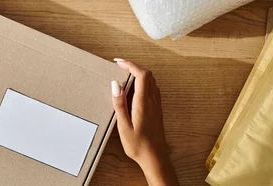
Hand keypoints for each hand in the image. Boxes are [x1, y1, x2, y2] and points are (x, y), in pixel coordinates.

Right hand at [110, 58, 177, 185]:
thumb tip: (115, 84)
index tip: (118, 62)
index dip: (130, 65)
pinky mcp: (157, 109)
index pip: (141, 75)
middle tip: (119, 65)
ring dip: (139, 73)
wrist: (155, 157)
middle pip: (148, 75)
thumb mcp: (123, 126)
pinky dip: (143, 82)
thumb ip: (119, 104)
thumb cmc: (138, 145)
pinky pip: (152, 89)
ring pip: (151, 81)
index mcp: (143, 103)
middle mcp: (152, 101)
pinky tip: (133, 89)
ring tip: (124, 74)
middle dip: (134, 66)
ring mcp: (156, 105)